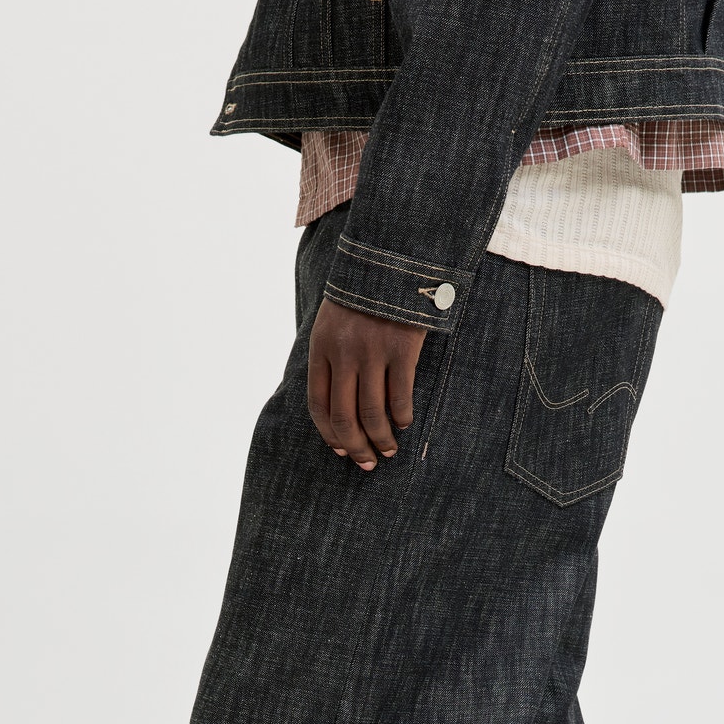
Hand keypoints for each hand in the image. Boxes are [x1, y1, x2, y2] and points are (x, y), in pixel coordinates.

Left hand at [307, 298, 426, 470]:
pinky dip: (401, 417)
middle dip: (356, 447)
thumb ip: (330, 358)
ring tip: (388, 450)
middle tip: (367, 463)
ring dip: (381, 439)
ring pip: (373, 413)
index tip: (342, 451)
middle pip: (345, 417)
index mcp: (321, 348)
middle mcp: (343, 353)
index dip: (330, 435)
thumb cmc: (362, 299)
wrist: (392, 261)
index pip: (319, 406)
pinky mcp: (401, 349)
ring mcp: (372, 351)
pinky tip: (404, 423)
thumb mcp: (332, 323)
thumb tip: (337, 406)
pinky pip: (400, 397)